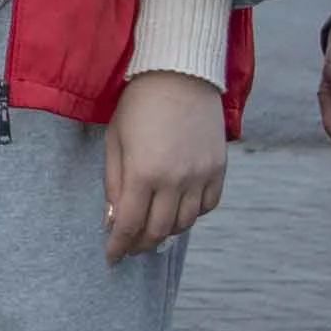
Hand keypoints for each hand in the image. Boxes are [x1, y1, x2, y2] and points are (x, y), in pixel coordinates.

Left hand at [102, 68, 226, 262]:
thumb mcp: (115, 141)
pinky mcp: (218, 168)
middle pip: (158, 231)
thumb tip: (114, 219)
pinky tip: (178, 208)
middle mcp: (175, 180)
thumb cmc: (139, 104)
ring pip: (185, 223)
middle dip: (141, 244)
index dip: (119, 246)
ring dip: (166, 231)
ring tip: (152, 227)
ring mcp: (200, 175)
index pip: (129, 225)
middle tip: (130, 246)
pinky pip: (208, 205)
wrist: (180, 73)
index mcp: (143, 173)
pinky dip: (192, 213)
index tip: (112, 257)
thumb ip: (114, 183)